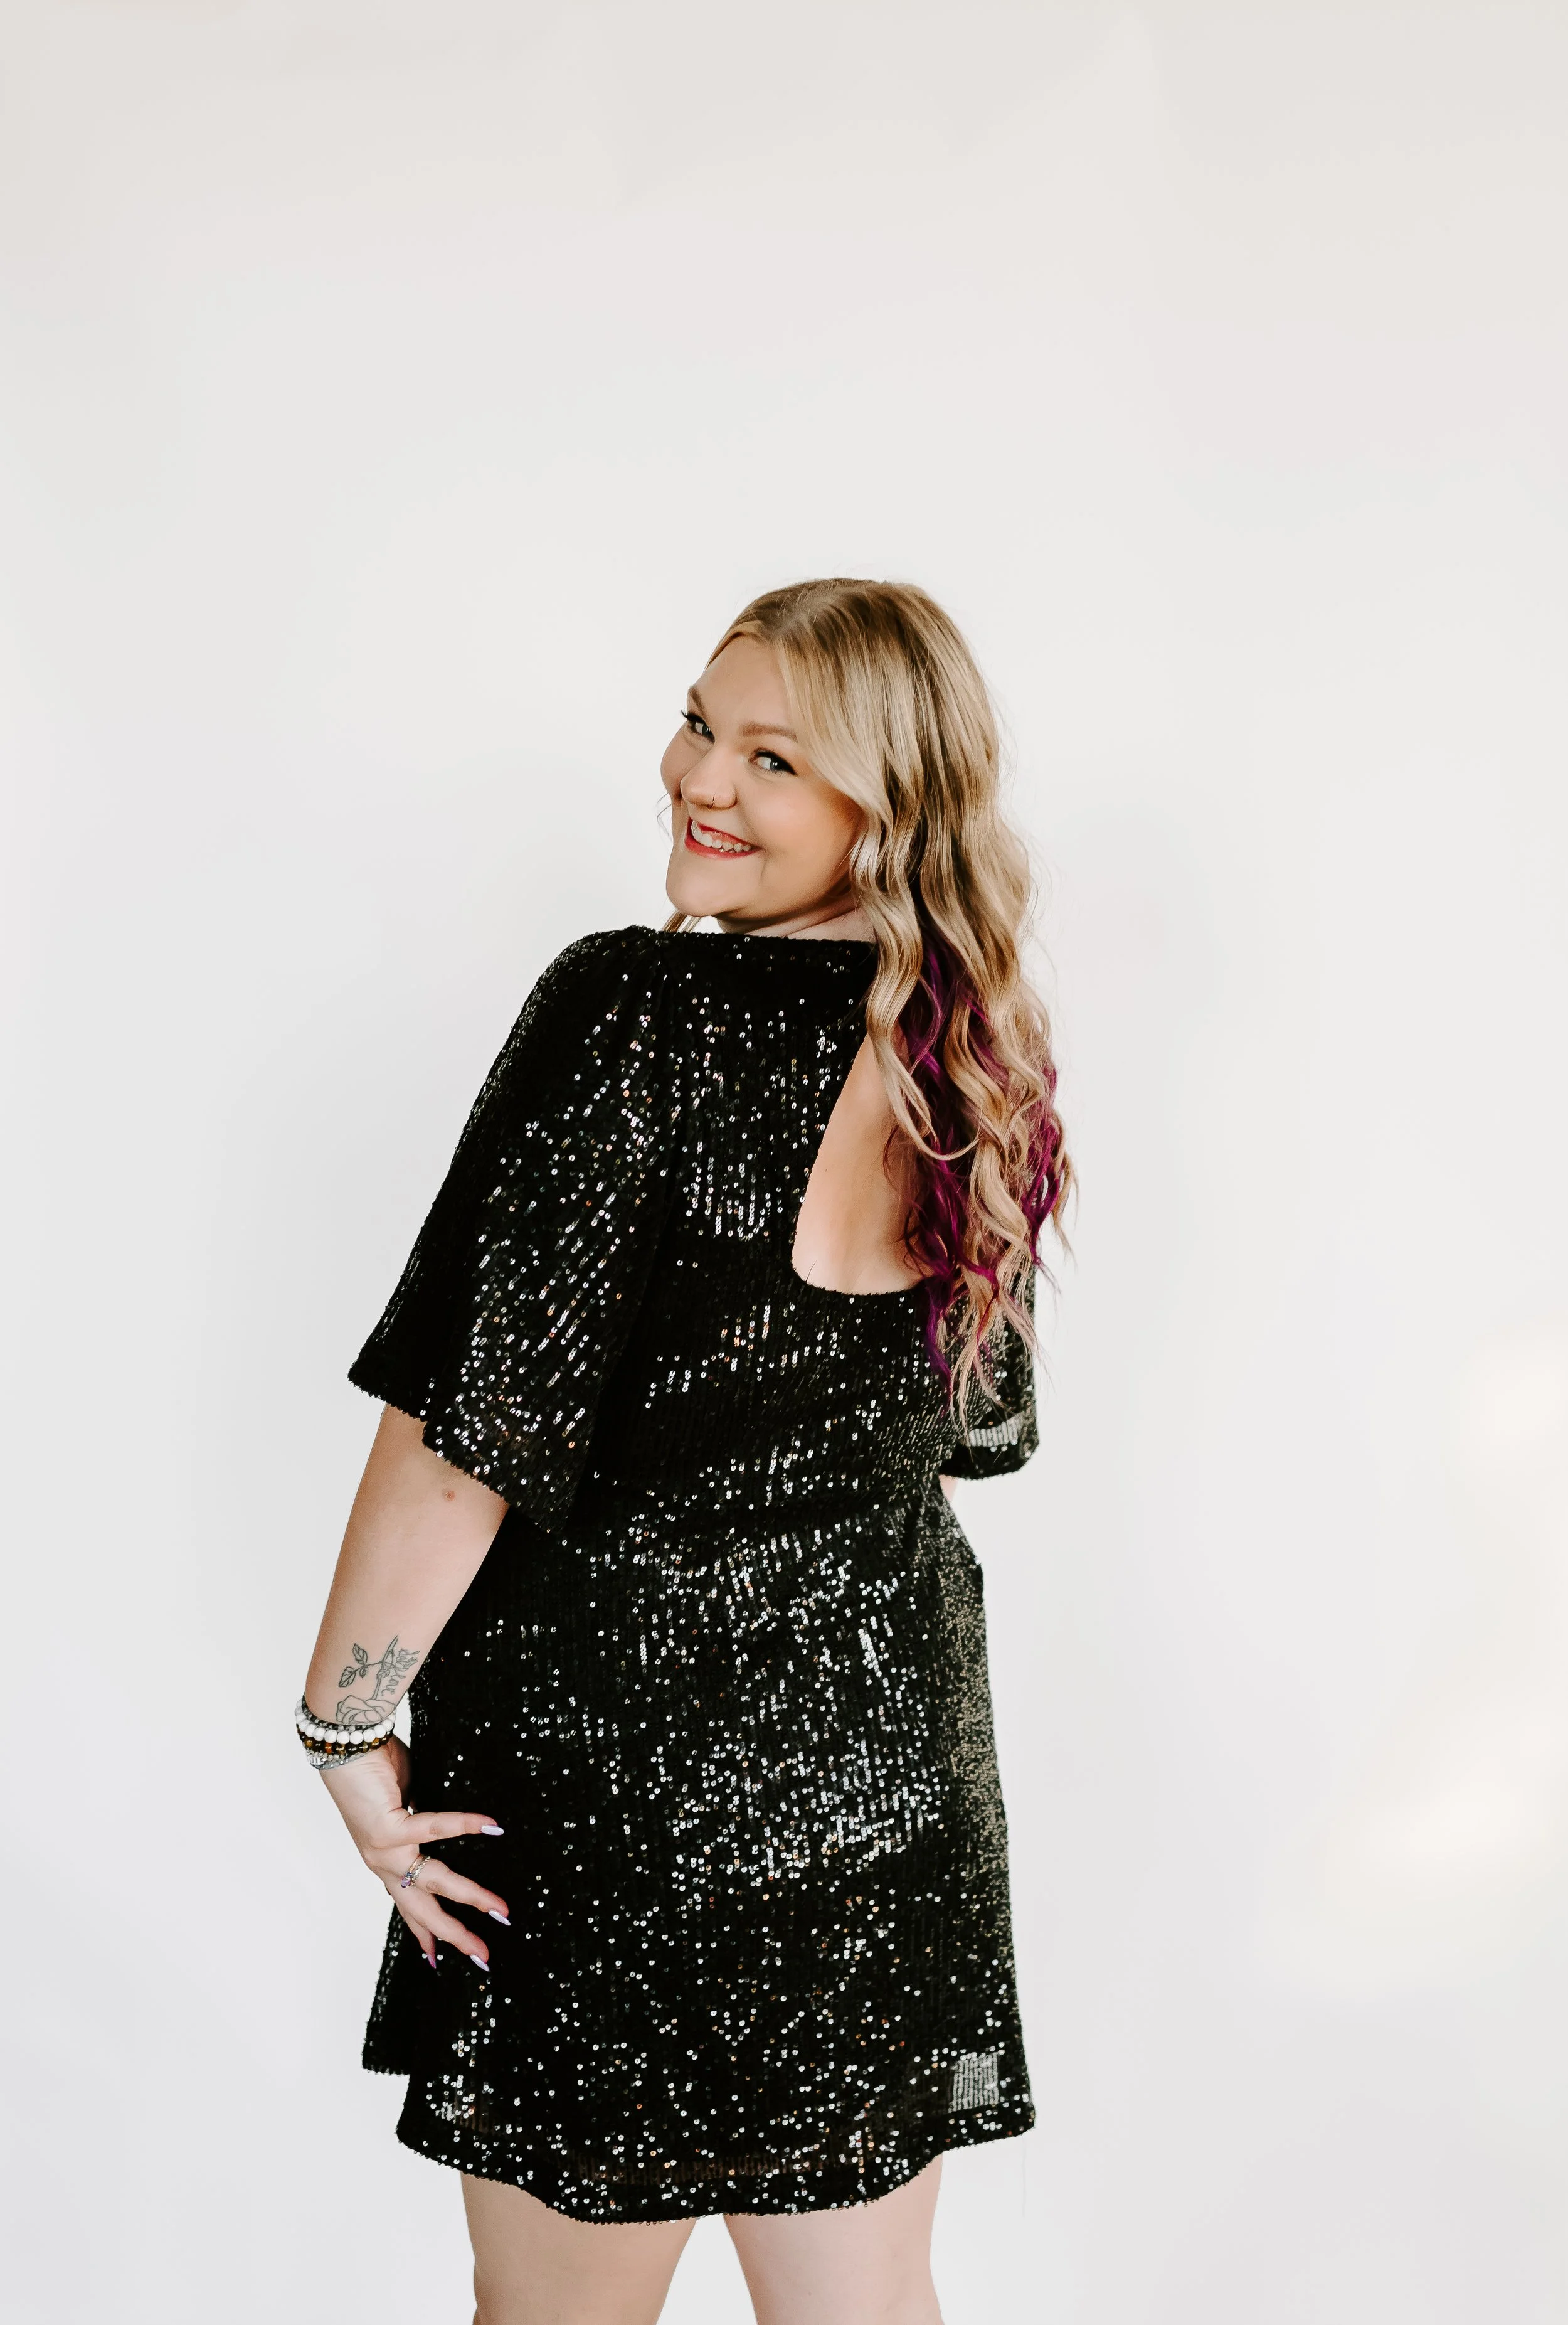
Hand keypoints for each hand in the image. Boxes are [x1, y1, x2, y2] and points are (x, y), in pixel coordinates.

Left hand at [320, 1735, 508, 1970]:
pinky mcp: (387, 1828)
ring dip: (470, 1897)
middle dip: (454, 1935)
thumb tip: (447, 1826)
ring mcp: (383, 1849)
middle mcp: (383, 1861)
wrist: (343, 1745)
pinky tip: (491, 1828)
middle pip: (422, 1909)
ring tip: (501, 1908)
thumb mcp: (403, 1803)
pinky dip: (465, 1826)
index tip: (435, 1960)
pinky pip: (433, 1828)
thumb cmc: (372, 1767)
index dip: (422, 1932)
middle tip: (484, 1956)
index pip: (407, 1903)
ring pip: (434, 1881)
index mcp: (386, 1858)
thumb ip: (421, 1821)